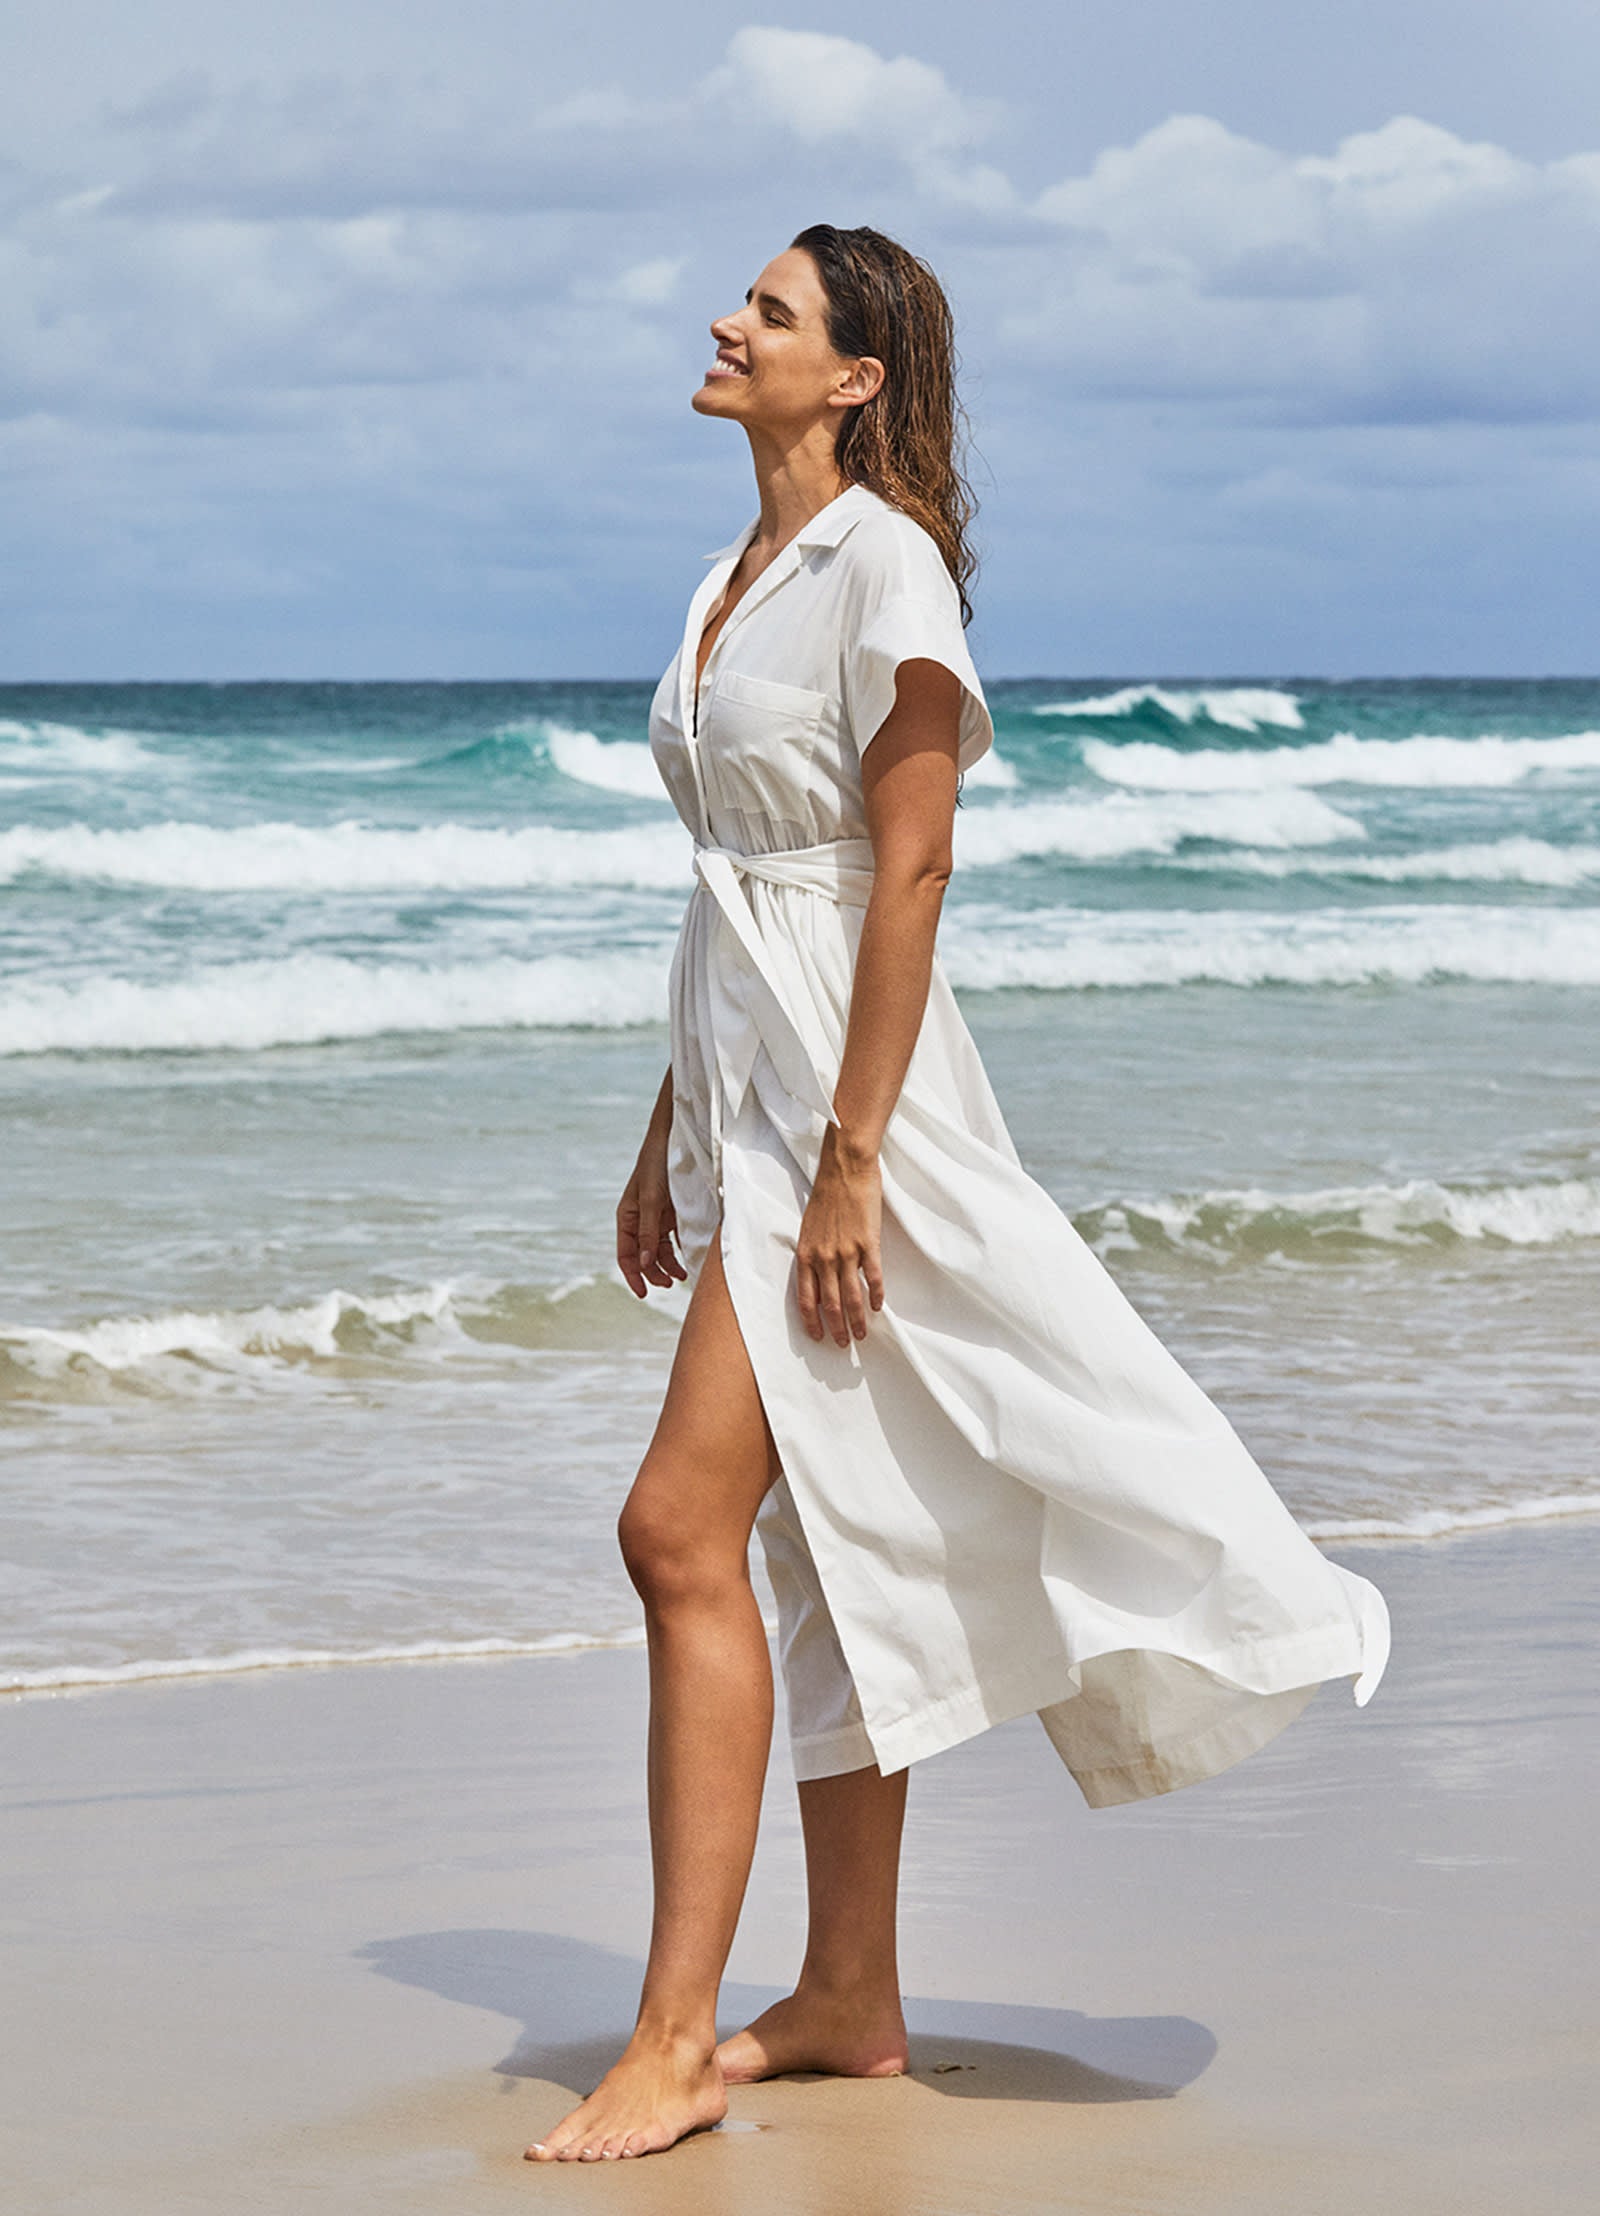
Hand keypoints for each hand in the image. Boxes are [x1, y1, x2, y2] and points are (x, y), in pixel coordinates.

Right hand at [617, 1132, 687, 1296]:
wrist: (675, 1138)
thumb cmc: (656, 1165)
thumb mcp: (651, 1199)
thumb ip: (649, 1232)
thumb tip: (645, 1263)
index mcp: (627, 1217)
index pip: (626, 1255)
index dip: (633, 1276)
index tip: (644, 1293)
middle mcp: (640, 1220)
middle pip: (643, 1257)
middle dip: (654, 1273)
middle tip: (671, 1284)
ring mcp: (657, 1218)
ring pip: (659, 1251)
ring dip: (668, 1266)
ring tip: (682, 1276)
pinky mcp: (673, 1214)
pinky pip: (674, 1240)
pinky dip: (679, 1252)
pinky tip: (689, 1259)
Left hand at [796, 1129, 884, 1347]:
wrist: (845, 1169)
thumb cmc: (827, 1195)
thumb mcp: (810, 1227)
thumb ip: (813, 1253)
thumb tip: (820, 1276)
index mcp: (806, 1254)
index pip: (805, 1298)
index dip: (811, 1321)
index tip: (817, 1337)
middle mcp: (824, 1257)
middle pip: (829, 1304)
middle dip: (836, 1328)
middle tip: (843, 1344)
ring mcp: (846, 1252)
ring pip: (851, 1297)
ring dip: (857, 1320)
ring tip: (862, 1334)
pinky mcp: (868, 1243)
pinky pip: (873, 1277)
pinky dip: (876, 1295)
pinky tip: (878, 1307)